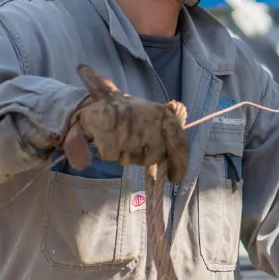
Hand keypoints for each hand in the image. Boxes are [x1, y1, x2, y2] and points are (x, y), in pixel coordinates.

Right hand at [62, 64, 189, 181]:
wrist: (99, 102)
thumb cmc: (130, 112)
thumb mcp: (153, 114)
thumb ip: (169, 129)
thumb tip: (178, 148)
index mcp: (163, 116)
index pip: (179, 144)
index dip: (179, 164)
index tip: (174, 177)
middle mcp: (150, 123)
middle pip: (155, 157)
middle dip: (146, 156)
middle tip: (136, 144)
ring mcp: (130, 132)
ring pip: (133, 159)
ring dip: (127, 154)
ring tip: (121, 137)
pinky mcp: (110, 138)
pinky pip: (113, 157)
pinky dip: (110, 153)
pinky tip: (108, 139)